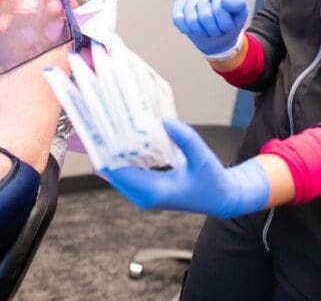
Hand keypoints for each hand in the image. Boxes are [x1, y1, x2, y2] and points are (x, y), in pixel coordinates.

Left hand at [100, 117, 268, 218]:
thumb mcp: (202, 157)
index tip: (98, 130)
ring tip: (108, 127)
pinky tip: (124, 139)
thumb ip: (185, 139)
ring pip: (118, 174)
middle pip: (113, 172)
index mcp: (154, 192)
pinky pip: (127, 174)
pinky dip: (123, 158)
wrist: (222, 199)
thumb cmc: (214, 180)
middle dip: (106, 150)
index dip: (105, 152)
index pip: (118, 172)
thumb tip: (164, 121)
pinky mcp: (147, 192)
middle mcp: (144, 197)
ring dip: (113, 153)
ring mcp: (144, 196)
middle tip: (101, 121)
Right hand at [171, 0, 246, 58]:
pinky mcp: (179, 5)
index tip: (228, 27)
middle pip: (205, 15)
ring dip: (200, 32)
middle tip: (217, 31)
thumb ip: (237, 3)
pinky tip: (191, 30)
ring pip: (191, 19)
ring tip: (206, 31)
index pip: (219, 9)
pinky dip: (185, 28)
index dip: (224, 24)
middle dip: (213, 30)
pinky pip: (178, 18)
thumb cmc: (230, 22)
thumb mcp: (240, 14)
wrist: (217, 34)